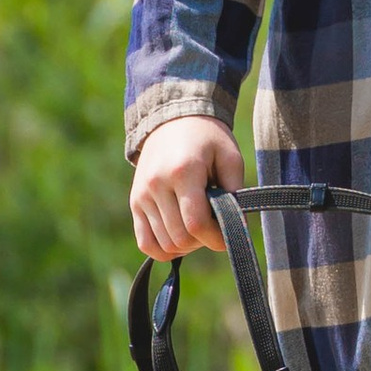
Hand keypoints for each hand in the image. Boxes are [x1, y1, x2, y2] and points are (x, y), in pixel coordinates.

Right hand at [130, 115, 243, 259]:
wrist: (173, 120)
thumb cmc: (208, 139)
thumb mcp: (230, 157)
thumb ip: (235, 192)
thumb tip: (235, 227)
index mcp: (183, 171)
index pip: (196, 224)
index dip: (216, 238)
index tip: (228, 236)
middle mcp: (157, 185)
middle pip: (180, 238)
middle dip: (203, 241)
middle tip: (215, 226)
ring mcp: (142, 196)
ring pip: (164, 245)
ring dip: (186, 246)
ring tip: (199, 227)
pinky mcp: (135, 203)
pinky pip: (146, 243)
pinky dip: (164, 249)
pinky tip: (181, 237)